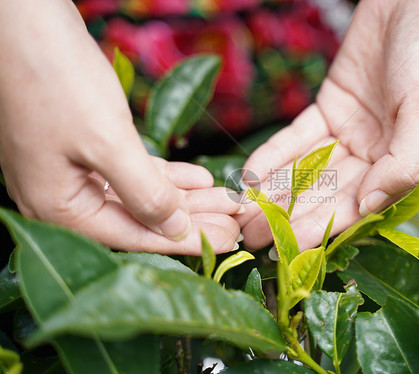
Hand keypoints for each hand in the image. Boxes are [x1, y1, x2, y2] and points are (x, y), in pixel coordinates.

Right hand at [0, 0, 240, 253]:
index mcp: (56, 207)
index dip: (185, 240)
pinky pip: (131, 170)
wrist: (21, 20)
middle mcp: (62, 196)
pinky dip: (165, 173)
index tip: (228, 240)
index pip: (133, 237)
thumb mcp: (106, 142)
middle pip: (139, 219)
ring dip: (185, 196)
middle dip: (192, 218)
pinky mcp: (82, 147)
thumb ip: (143, 192)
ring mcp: (71, 171)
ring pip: (139, 194)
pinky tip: (198, 177)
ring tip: (225, 199)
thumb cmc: (56, 79)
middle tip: (236, 222)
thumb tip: (175, 229)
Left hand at [238, 0, 418, 249]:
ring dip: (277, 190)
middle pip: (328, 194)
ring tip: (244, 210)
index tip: (287, 246)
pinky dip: (276, 153)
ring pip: (309, 169)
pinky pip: (299, 136)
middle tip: (253, 235)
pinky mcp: (331, 107)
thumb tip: (370, 205)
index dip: (323, 227)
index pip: (361, 207)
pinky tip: (252, 172)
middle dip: (290, 215)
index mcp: (410, 166)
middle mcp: (379, 155)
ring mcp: (353, 132)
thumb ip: (405, 162)